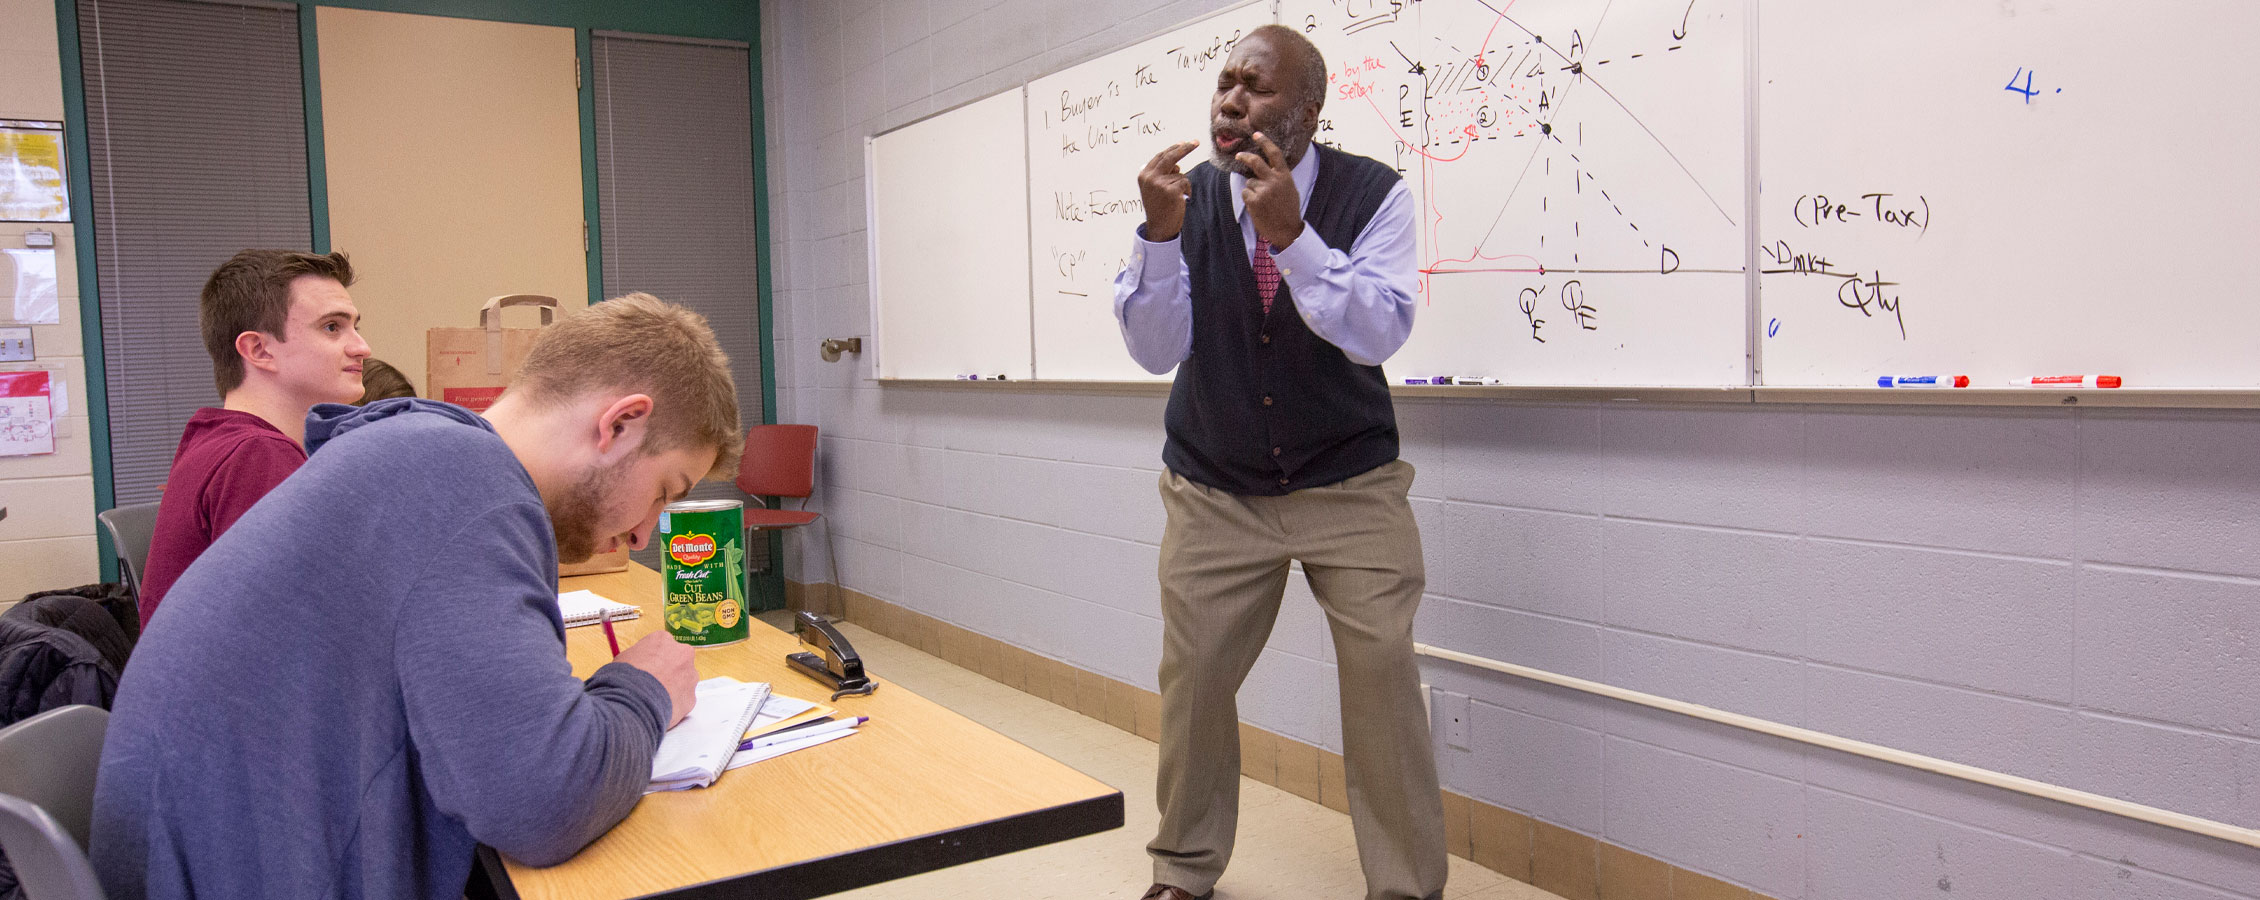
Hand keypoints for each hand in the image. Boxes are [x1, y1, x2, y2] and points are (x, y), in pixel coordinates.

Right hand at [615, 631, 696, 727]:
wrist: (633, 702)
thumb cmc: (624, 678)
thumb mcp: (623, 658)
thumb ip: (636, 657)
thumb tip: (635, 663)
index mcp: (663, 640)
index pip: (662, 645)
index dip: (653, 658)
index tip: (647, 667)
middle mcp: (682, 653)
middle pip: (678, 660)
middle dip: (668, 671)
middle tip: (653, 683)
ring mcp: (690, 676)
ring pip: (684, 681)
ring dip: (673, 688)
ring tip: (655, 698)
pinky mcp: (692, 697)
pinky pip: (683, 700)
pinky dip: (674, 704)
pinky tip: (660, 708)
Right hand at [1138, 141, 1197, 240]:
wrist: (1159, 227)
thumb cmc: (1159, 207)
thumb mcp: (1155, 188)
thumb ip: (1162, 174)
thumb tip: (1177, 164)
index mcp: (1143, 175)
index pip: (1160, 156)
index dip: (1173, 149)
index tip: (1184, 143)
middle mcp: (1150, 177)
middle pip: (1170, 157)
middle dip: (1185, 148)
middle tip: (1196, 142)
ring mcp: (1159, 184)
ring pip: (1180, 174)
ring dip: (1183, 184)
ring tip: (1177, 197)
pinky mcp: (1170, 190)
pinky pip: (1185, 182)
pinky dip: (1187, 190)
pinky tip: (1181, 199)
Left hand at [1238, 132, 1304, 248]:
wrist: (1287, 230)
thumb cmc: (1288, 210)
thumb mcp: (1289, 188)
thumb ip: (1278, 177)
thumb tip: (1264, 169)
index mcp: (1284, 175)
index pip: (1274, 153)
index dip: (1264, 142)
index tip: (1256, 134)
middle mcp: (1274, 180)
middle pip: (1255, 161)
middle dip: (1245, 157)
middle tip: (1238, 156)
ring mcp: (1264, 190)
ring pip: (1249, 182)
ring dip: (1252, 190)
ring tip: (1263, 202)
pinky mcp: (1254, 200)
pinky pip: (1245, 193)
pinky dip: (1248, 199)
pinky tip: (1258, 207)